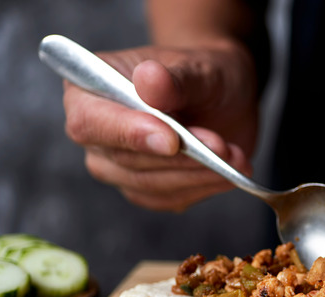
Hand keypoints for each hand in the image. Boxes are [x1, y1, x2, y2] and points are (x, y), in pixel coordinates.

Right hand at [62, 43, 258, 210]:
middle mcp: (96, 133)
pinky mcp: (146, 187)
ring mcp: (118, 165)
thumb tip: (149, 80)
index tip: (171, 141)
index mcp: (89, 89)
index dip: (129, 134)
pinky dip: (204, 186)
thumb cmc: (204, 75)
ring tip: (235, 156)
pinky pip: (169, 199)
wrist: (226, 96)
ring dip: (197, 174)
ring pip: (149, 185)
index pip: (91, 121)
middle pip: (124, 159)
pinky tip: (231, 171)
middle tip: (221, 147)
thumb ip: (174, 78)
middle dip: (179, 157)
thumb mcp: (199, 69)